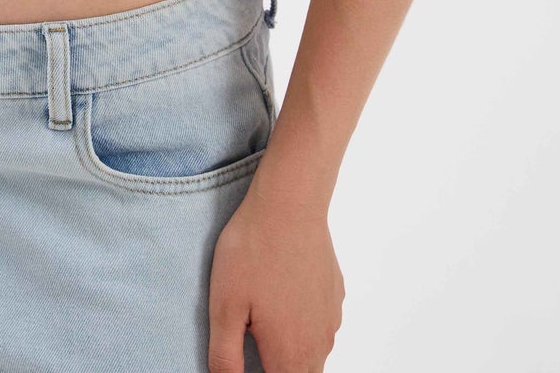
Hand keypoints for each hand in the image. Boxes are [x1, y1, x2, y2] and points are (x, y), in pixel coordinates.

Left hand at [207, 178, 343, 372]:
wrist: (290, 202)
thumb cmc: (253, 251)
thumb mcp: (224, 307)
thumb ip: (225, 358)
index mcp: (290, 355)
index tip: (248, 357)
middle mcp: (319, 343)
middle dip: (277, 366)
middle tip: (253, 341)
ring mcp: (331, 318)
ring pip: (313, 353)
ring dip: (292, 349)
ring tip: (263, 317)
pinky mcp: (335, 294)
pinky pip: (320, 323)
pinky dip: (303, 322)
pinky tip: (282, 294)